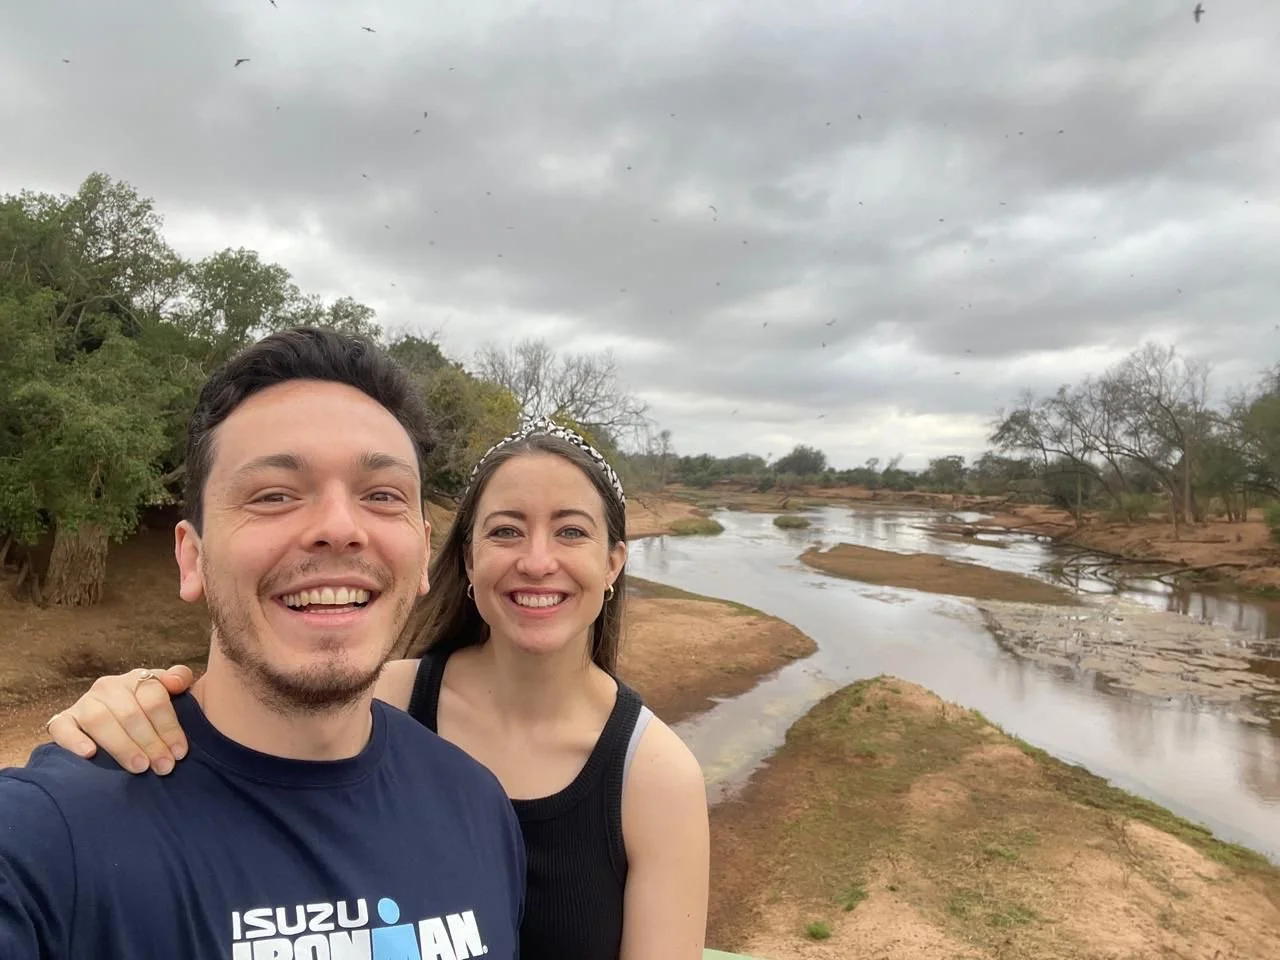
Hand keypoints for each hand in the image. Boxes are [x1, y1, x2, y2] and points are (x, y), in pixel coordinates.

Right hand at [46, 665, 193, 774]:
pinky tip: (89, 754)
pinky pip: (63, 727)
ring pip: (100, 720)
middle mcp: (109, 687)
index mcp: (138, 679)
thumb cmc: (150, 712)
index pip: (155, 698)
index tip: (180, 752)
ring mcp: (85, 703)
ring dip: (122, 746)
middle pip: (130, 713)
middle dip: (150, 742)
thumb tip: (175, 682)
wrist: (115, 719)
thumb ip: (179, 679)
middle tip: (163, 766)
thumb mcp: (170, 693)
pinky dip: (74, 740)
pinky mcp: (63, 720)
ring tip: (139, 767)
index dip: (169, 726)